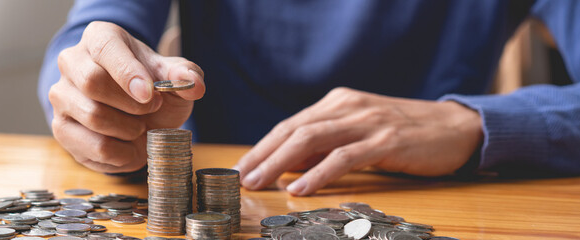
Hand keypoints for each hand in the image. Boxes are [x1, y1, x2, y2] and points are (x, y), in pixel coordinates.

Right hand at [49, 21, 204, 172]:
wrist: (137, 115)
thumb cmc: (152, 88)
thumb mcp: (173, 77)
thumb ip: (185, 75)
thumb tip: (193, 83)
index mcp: (99, 38)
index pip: (106, 50)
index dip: (128, 73)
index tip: (150, 94)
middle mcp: (72, 62)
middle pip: (92, 82)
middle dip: (131, 104)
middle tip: (152, 109)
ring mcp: (61, 96)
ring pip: (92, 116)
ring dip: (128, 128)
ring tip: (140, 126)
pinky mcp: (61, 128)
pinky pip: (92, 146)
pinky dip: (121, 152)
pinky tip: (130, 144)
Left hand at [233, 88, 482, 195]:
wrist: (457, 127)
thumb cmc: (404, 134)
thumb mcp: (358, 132)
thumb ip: (325, 146)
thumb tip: (287, 166)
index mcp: (338, 102)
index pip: (291, 124)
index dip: (263, 146)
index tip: (241, 167)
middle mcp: (347, 106)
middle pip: (294, 130)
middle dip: (263, 155)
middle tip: (241, 178)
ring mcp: (367, 121)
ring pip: (312, 140)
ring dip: (280, 163)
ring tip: (260, 183)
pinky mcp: (386, 141)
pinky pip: (344, 157)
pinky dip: (317, 173)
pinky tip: (300, 188)